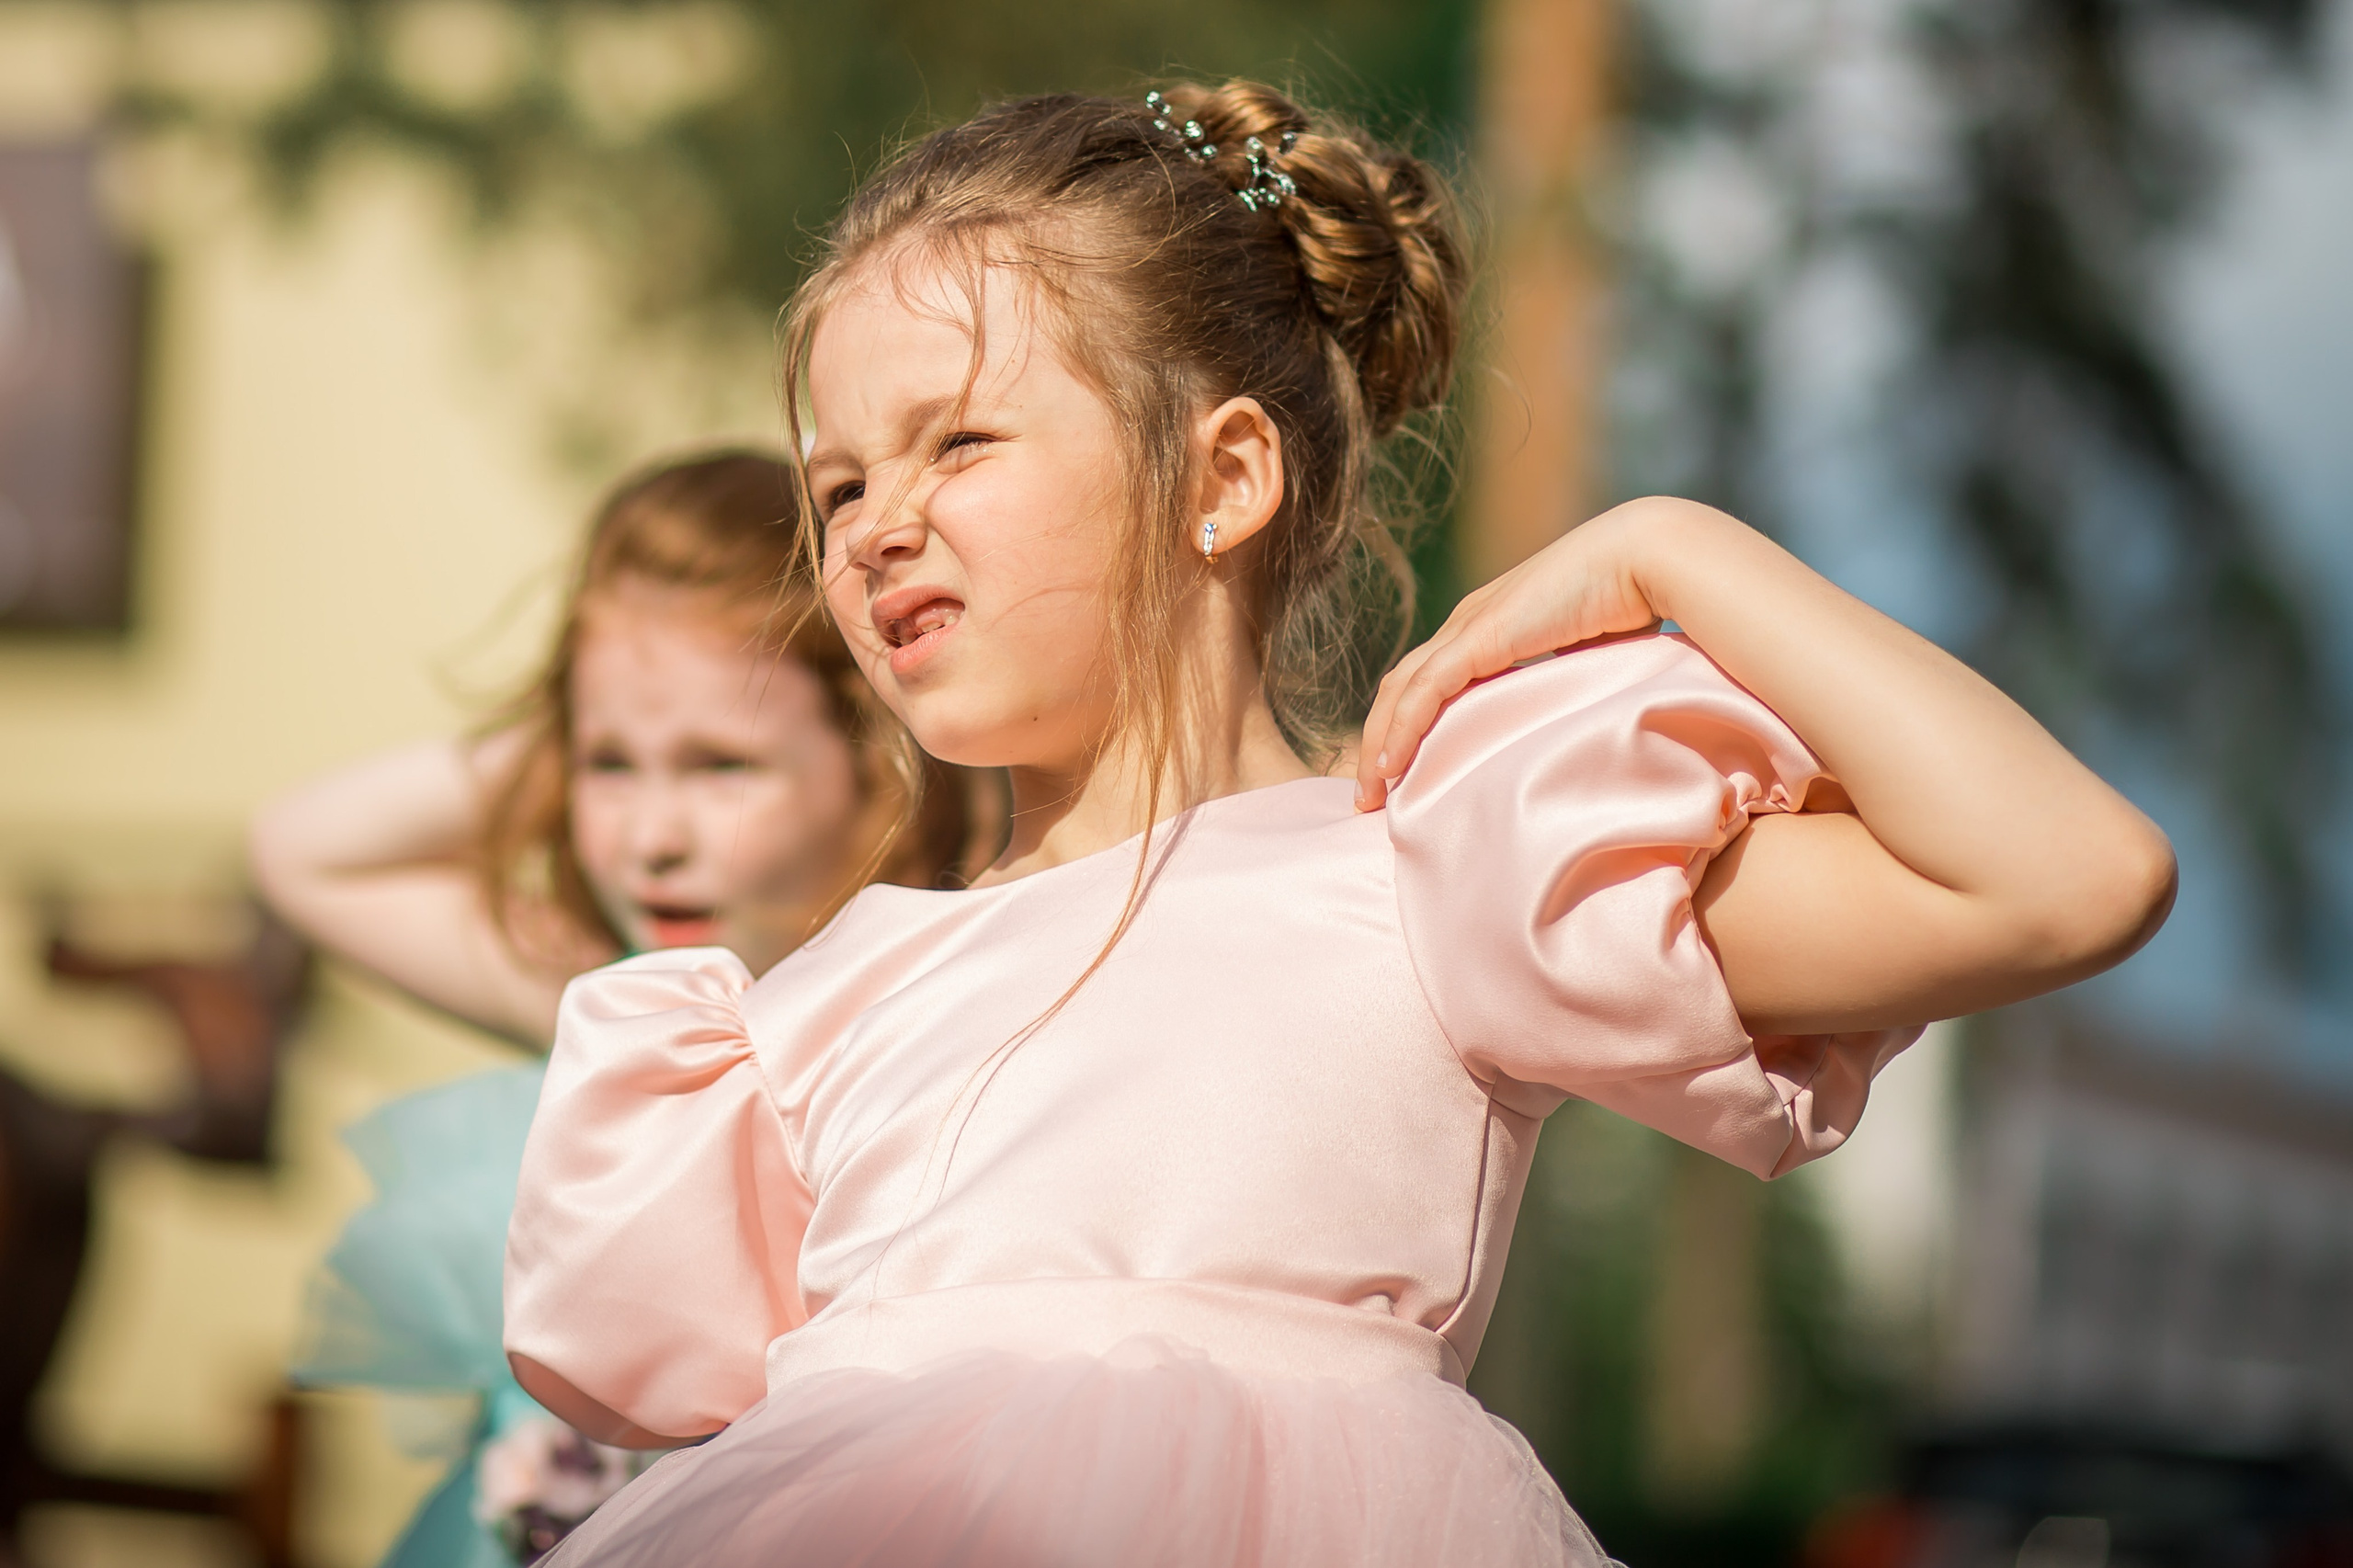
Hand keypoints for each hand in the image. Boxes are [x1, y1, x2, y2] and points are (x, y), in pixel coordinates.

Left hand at [1355, 503, 1668, 809]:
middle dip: (1376, 742)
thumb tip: (1566, 731)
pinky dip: (1401, 730)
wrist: (1644, 557)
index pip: (1425, 682)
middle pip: (1399, 689)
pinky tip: (1389, 766)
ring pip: (1401, 692)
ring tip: (1370, 796)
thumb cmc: (1630, 605)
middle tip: (1368, 798)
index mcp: (1486, 627)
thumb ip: (1558, 686)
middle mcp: (1467, 624)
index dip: (1403, 727)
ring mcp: (1469, 626)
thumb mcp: (1579, 658)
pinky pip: (1425, 690)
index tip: (1397, 778)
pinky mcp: (1481, 635)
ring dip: (1378, 745)